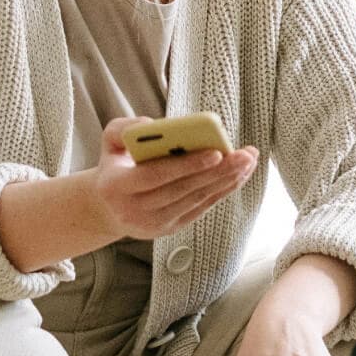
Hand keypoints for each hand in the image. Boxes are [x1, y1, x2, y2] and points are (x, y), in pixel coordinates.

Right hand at [88, 116, 256, 244]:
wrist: (108, 206)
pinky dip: (221, 191)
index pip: (155, 176)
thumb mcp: (109, 141)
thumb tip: (154, 126)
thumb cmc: (115, 165)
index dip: (186, 165)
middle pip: (182, 190)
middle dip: (217, 171)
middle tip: (244, 155)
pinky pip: (200, 208)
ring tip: (247, 161)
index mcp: (116, 186)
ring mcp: (153, 224)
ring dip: (225, 180)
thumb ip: (124, 128)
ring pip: (196, 200)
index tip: (216, 152)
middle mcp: (134, 210)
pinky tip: (238, 175)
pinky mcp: (169, 229)